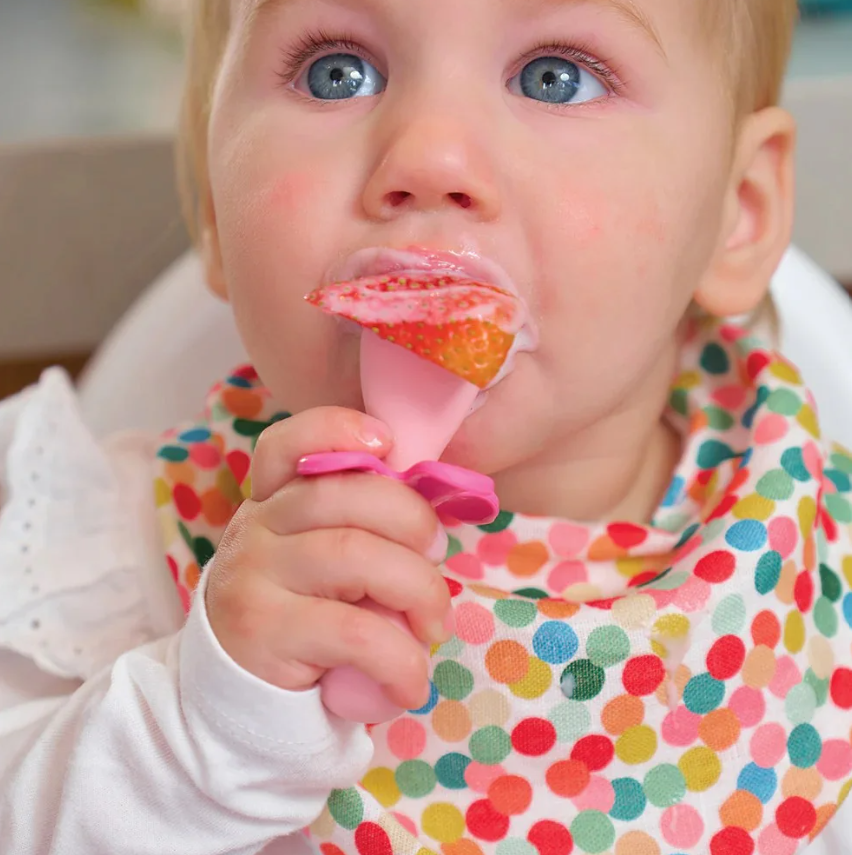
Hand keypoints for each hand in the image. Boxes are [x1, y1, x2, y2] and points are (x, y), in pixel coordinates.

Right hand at [205, 407, 451, 710]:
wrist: (243, 700)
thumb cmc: (306, 619)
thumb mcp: (323, 565)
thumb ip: (359, 530)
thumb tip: (433, 525)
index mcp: (273, 501)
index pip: (287, 444)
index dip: (337, 429)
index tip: (387, 441)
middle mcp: (256, 527)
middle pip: (344, 494)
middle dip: (413, 521)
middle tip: (437, 557)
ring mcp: (253, 575)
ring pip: (356, 555)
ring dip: (419, 590)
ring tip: (433, 626)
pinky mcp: (262, 630)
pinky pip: (354, 631)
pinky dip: (401, 658)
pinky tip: (411, 682)